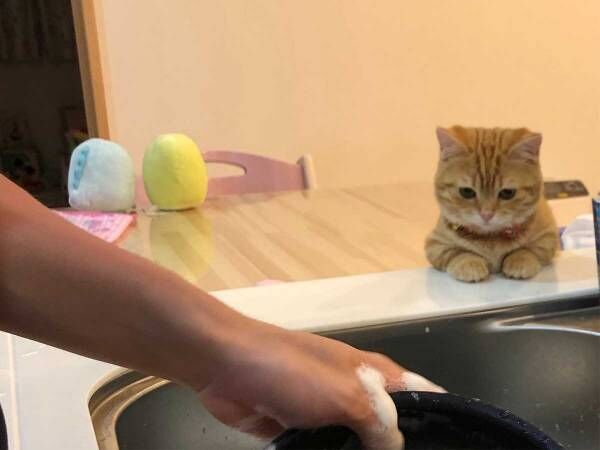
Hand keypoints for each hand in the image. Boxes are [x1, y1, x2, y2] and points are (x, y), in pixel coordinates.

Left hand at [197, 320, 443, 449]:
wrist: (227, 366)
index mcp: (373, 372)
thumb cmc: (293, 371)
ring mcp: (326, 411)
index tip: (449, 443)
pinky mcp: (298, 429)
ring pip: (356, 443)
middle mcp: (354, 390)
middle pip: (389, 426)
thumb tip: (396, 449)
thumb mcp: (346, 393)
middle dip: (396, 447)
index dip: (437, 418)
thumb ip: (379, 423)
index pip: (420, 394)